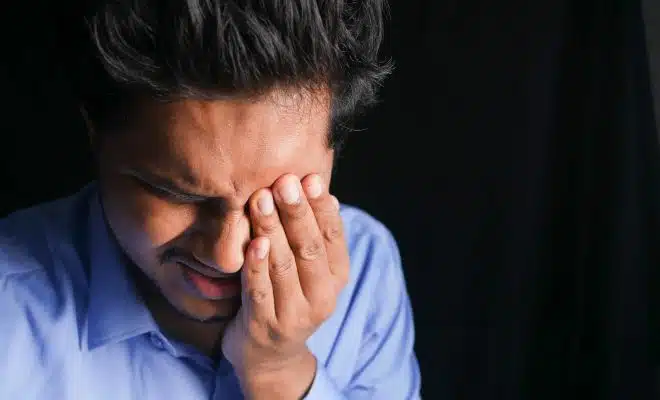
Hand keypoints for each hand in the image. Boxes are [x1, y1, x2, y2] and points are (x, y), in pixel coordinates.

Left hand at [222, 174, 348, 398]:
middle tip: (285, 181)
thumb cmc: (289, 298)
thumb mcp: (310, 271)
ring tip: (262, 199)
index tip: (310, 178)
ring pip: (284, 265)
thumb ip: (314, 235)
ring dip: (273, 229)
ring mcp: (293, 314)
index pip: (333, 238)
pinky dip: (256, 266)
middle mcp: (321, 297)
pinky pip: (259, 290)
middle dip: (297, 213)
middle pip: (310, 249)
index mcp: (336, 278)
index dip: (322, 208)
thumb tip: (321, 190)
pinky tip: (254, 242)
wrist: (270, 357)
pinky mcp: (264, 325)